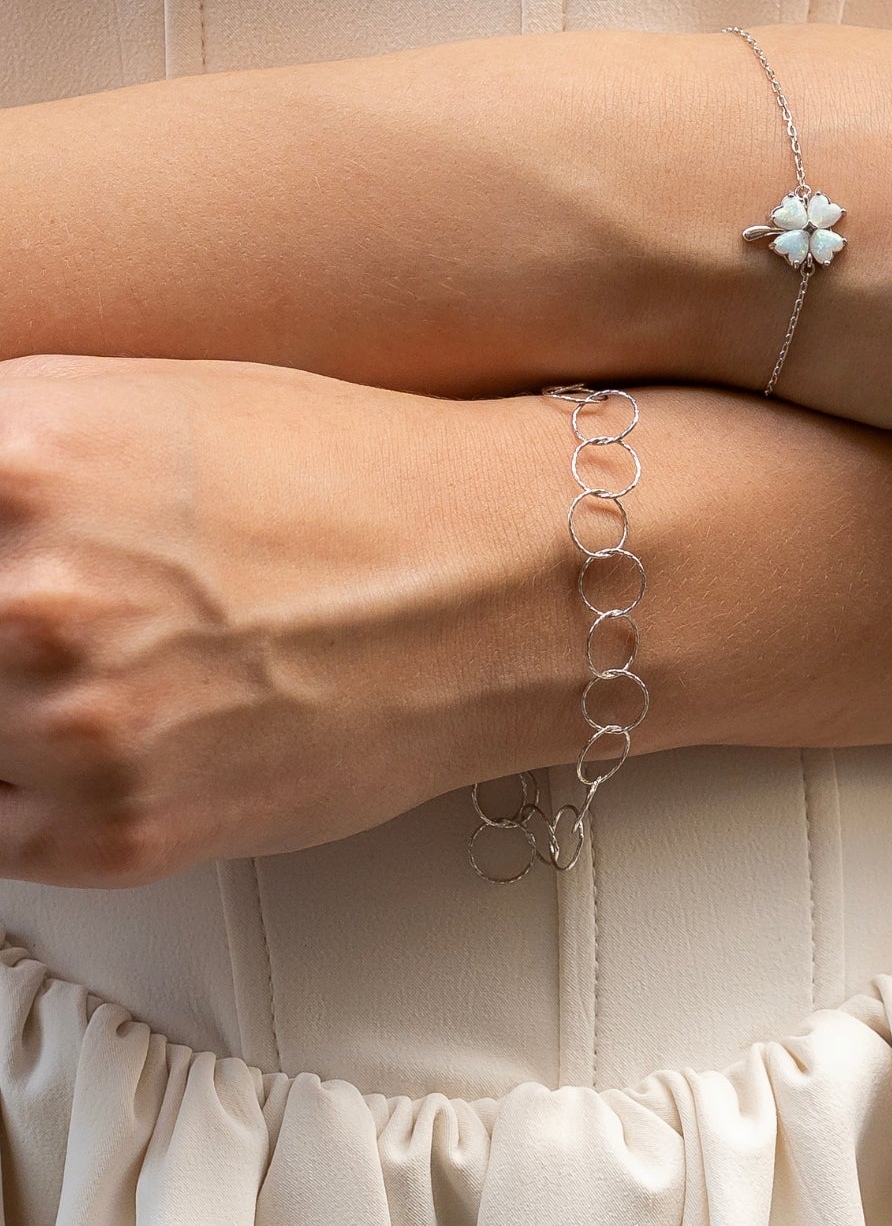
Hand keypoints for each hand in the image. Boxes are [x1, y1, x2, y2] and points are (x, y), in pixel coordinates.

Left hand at [0, 356, 565, 886]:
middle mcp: (30, 598)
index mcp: (27, 456)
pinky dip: (32, 784)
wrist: (497, 585)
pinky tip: (116, 728)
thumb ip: (8, 453)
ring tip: (111, 664)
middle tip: (75, 611)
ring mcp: (75, 727)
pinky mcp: (121, 833)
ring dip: (7, 706)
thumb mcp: (153, 402)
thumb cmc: (360, 481)